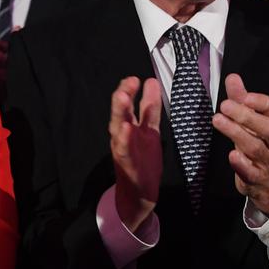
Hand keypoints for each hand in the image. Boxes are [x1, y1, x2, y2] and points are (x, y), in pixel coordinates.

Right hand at [109, 76, 161, 231]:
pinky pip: (123, 149)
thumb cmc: (144, 160)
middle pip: (121, 112)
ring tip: (122, 96)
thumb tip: (151, 81)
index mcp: (130, 126)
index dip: (132, 90)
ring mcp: (122, 148)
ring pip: (117, 127)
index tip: (137, 77)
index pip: (130, 104)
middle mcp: (123, 134)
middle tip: (129, 81)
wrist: (141, 191)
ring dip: (119, 112)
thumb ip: (149, 108)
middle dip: (123, 96)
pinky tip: (125, 128)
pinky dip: (123, 139)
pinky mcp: (125, 162)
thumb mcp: (150, 130)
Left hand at [213, 73, 268, 214]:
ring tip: (218, 120)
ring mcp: (268, 162)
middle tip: (225, 105)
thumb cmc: (260, 144)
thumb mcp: (253, 122)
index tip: (246, 96)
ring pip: (257, 148)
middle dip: (247, 116)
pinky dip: (242, 164)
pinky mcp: (257, 178)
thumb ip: (242, 100)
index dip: (263, 103)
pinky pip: (251, 172)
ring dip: (237, 134)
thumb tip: (232, 77)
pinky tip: (231, 155)